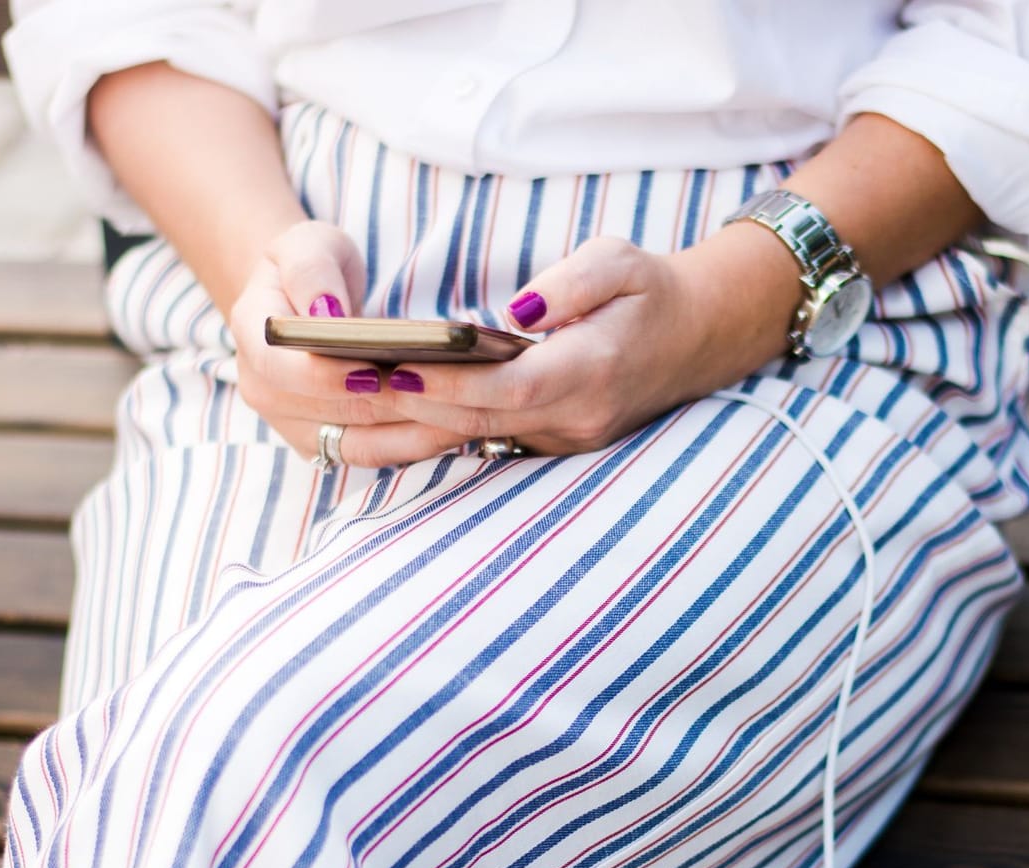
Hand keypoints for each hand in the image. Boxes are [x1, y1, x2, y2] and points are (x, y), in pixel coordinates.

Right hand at [227, 221, 470, 465]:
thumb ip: (312, 271)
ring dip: (412, 433)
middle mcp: (266, 392)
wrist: (304, 300)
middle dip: (389, 406)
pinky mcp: (326, 444)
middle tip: (446, 394)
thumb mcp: (307, 245)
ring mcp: (295, 425)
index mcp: (253, 339)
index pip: (284, 371)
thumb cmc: (310, 267)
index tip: (374, 371)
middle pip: (332, 413)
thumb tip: (325, 312)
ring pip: (358, 444)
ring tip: (462, 415)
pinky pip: (374, 453)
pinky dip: (414, 445)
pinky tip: (454, 428)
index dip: (327, 377)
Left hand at [375, 229, 801, 457]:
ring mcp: (560, 440)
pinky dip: (422, 433)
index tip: (394, 366)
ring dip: (399, 429)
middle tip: (335, 383)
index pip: (509, 388)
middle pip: (474, 420)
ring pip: (468, 441)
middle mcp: (573, 420)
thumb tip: (516, 311)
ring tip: (331, 404)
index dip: (449, 383)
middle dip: (403, 405)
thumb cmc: (650, 293)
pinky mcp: (545, 445)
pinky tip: (365, 421)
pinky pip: (475, 443)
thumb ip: (572, 282)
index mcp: (592, 372)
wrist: (697, 341)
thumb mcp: (623, 263)